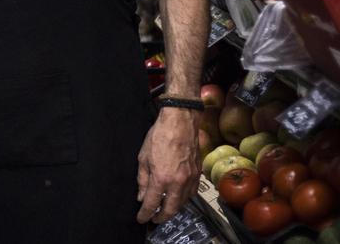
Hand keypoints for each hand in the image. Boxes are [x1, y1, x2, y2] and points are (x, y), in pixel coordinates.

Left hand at [136, 107, 200, 224]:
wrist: (180, 121)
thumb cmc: (160, 135)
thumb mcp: (143, 157)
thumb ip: (142, 179)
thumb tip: (142, 195)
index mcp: (161, 178)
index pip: (152, 203)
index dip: (145, 214)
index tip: (142, 218)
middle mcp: (178, 182)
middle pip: (171, 209)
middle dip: (162, 217)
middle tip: (154, 219)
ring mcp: (190, 178)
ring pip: (183, 202)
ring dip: (174, 208)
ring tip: (165, 209)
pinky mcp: (198, 173)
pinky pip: (192, 192)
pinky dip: (184, 198)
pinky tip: (178, 196)